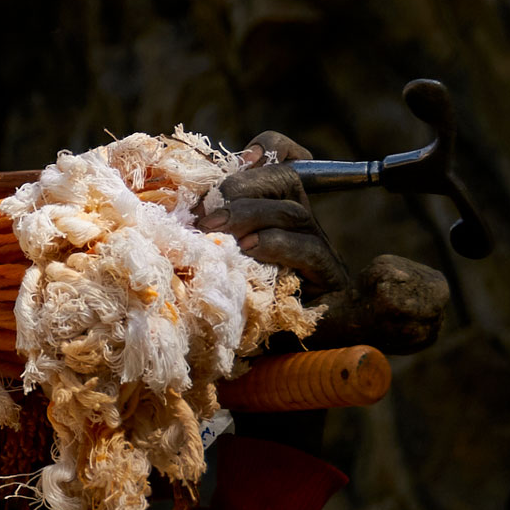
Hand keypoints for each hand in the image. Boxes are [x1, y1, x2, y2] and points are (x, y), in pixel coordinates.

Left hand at [200, 131, 447, 353]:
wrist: (282, 360)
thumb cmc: (241, 310)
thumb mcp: (217, 263)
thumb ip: (207, 234)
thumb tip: (182, 209)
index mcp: (275, 213)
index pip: (285, 162)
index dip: (270, 149)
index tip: (243, 157)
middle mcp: (301, 226)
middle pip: (286, 179)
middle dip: (243, 186)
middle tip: (206, 212)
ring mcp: (318, 252)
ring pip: (295, 212)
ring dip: (249, 215)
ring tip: (216, 231)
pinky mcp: (327, 283)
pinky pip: (309, 251)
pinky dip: (276, 245)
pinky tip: (249, 252)